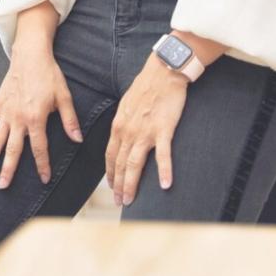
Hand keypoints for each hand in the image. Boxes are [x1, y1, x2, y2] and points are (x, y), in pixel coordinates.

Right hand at [0, 40, 82, 188]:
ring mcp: (5, 112)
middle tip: (3, 186)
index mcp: (36, 118)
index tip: (43, 179)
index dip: (42, 165)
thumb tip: (78, 140)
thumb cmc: (49, 75)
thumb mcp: (65, 97)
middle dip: (8, 169)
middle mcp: (18, 118)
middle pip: (13, 149)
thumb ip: (70, 120)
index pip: (39, 148)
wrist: (30, 55)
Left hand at [106, 53, 188, 206]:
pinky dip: (164, 171)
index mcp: (118, 126)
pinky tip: (164, 185)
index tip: (111, 188)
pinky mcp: (163, 130)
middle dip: (118, 185)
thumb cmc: (146, 89)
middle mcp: (128, 131)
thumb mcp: (126, 107)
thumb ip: (123, 125)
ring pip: (135, 163)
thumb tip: (121, 139)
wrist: (162, 73)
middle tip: (120, 202)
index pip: (110, 156)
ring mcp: (145, 132)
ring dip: (132, 184)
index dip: (110, 174)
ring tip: (131, 200)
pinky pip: (163, 154)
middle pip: (120, 164)